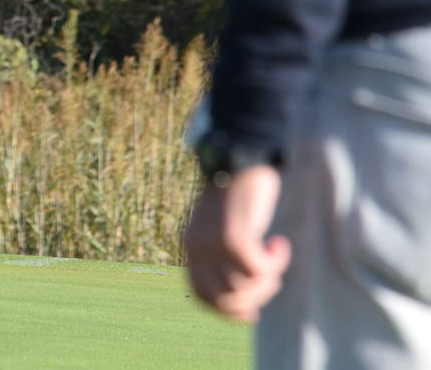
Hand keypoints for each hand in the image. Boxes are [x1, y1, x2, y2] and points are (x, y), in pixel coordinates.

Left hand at [183, 164, 290, 323]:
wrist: (240, 159)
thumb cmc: (238, 193)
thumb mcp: (223, 226)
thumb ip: (224, 255)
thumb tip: (244, 297)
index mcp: (191, 247)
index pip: (202, 295)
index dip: (227, 310)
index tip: (250, 312)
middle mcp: (197, 249)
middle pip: (227, 298)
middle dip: (256, 297)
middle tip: (271, 276)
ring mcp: (214, 245)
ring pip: (245, 287)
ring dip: (269, 278)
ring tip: (275, 254)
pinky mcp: (234, 238)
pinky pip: (259, 270)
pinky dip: (275, 262)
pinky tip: (279, 243)